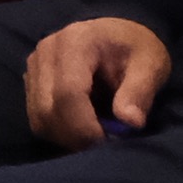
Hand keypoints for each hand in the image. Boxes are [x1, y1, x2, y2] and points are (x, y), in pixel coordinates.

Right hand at [22, 15, 170, 150]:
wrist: (118, 37)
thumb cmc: (136, 49)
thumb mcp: (151, 64)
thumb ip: (140, 91)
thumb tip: (129, 122)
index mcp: (75, 41)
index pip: (68, 92)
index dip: (85, 126)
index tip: (109, 142)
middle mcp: (46, 51)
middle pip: (48, 109)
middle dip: (77, 137)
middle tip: (106, 145)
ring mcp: (34, 67)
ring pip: (39, 118)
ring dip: (67, 137)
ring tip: (96, 136)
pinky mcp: (31, 82)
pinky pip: (37, 119)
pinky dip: (59, 132)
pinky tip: (82, 129)